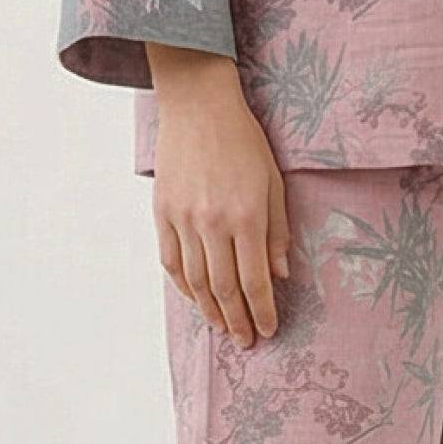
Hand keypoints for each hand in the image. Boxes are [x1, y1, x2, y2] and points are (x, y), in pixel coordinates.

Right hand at [145, 45, 289, 348]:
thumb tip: (280, 276)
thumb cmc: (242, 140)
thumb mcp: (273, 182)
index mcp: (245, 216)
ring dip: (211, 311)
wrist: (196, 103)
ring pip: (196, 282)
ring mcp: (183, 219)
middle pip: (224, 289)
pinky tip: (197, 301)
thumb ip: (277, 231)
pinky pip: (172, 263)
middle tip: (246, 340)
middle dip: (237, 320)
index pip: (254, 280)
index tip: (268, 330)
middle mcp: (212, 223)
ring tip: (224, 328)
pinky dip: (184, 288)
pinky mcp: (162, 213)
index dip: (262, 311)